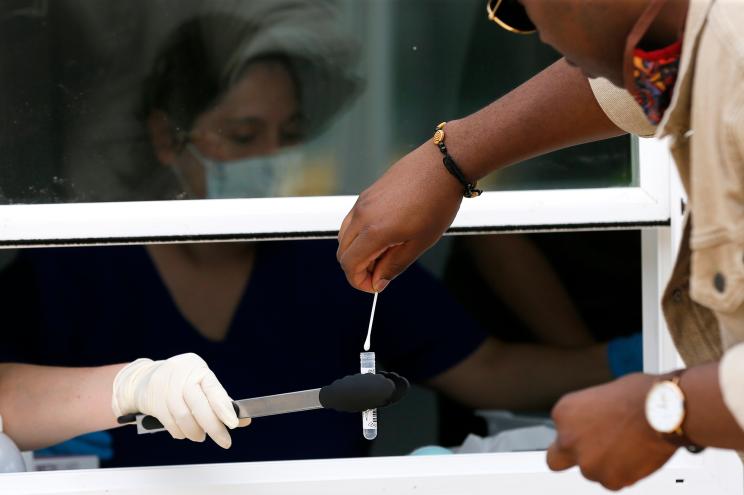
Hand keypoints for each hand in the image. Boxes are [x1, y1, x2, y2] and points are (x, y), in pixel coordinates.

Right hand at [112, 353, 247, 448]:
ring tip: (200, 436)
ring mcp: (164, 386)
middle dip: (213, 426)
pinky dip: (180, 432)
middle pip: (198, 404)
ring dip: (195, 432)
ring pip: (183, 416)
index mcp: (197, 368)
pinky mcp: (153, 400)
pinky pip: (169, 422)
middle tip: (224, 440)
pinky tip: (185, 433)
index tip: (234, 424)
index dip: (223, 407)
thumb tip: (244, 420)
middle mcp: (181, 374)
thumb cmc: (181, 382)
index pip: (213, 388)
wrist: (145, 379)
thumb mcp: (202, 384)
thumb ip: (221, 401)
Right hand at [337, 141, 462, 292]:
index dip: (359, 281)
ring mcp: (362, 203)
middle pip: (343, 252)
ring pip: (345, 235)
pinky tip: (384, 235)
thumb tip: (377, 282)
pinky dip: (360, 234)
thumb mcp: (420, 243)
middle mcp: (361, 216)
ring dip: (357, 251)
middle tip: (382, 271)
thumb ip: (394, 265)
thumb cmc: (436, 204)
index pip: (349, 265)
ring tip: (385, 253)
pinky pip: (353, 220)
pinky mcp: (367, 194)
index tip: (376, 286)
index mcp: (374, 232)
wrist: (441, 166)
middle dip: (357, 268)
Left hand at [547, 373, 677, 490]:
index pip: (559, 431)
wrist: (666, 412)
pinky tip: (636, 456)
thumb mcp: (600, 395)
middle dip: (572, 457)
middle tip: (593, 451)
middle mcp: (569, 439)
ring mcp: (588, 462)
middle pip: (557, 460)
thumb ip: (587, 415)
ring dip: (605, 464)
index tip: (590, 431)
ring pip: (591, 472)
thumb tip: (592, 423)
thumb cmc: (640, 396)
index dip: (577, 432)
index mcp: (564, 413)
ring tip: (627, 447)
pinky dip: (624, 473)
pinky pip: (613, 481)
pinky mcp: (610, 480)